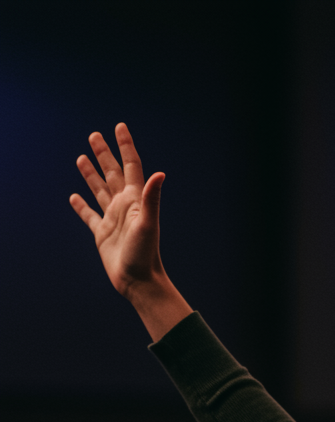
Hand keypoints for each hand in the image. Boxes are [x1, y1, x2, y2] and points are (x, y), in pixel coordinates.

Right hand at [70, 123, 191, 340]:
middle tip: (94, 135)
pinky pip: (89, 215)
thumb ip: (151, 198)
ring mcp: (113, 219)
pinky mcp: (102, 234)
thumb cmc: (145, 254)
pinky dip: (81, 205)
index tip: (119, 127)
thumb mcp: (148, 223)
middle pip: (111, 173)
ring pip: (99, 190)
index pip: (130, 167)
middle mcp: (124, 206)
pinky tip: (74, 197)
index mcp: (135, 200)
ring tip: (81, 157)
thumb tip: (160, 174)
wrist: (139, 281)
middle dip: (104, 154)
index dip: (125, 146)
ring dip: (91, 174)